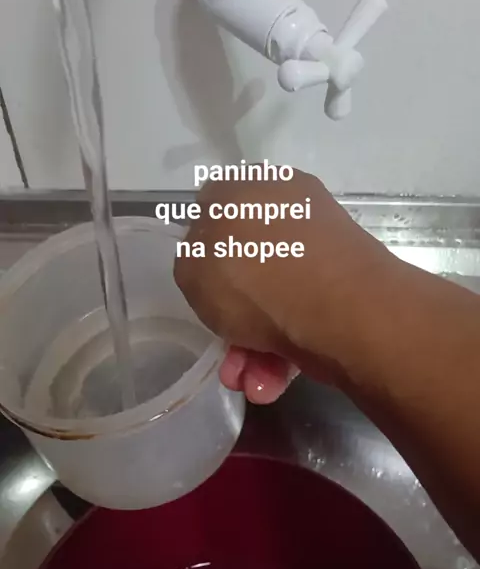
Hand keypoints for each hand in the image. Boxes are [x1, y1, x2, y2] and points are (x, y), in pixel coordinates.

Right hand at [174, 169, 389, 401]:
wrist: (344, 310)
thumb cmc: (256, 277)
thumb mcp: (192, 267)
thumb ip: (194, 259)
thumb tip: (213, 261)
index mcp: (254, 185)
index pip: (216, 204)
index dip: (201, 245)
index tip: (199, 283)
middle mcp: (291, 206)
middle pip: (247, 262)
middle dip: (230, 316)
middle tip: (224, 351)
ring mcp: (324, 246)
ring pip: (276, 296)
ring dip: (253, 346)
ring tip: (249, 382)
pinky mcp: (349, 284)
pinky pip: (305, 312)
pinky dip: (286, 348)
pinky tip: (272, 382)